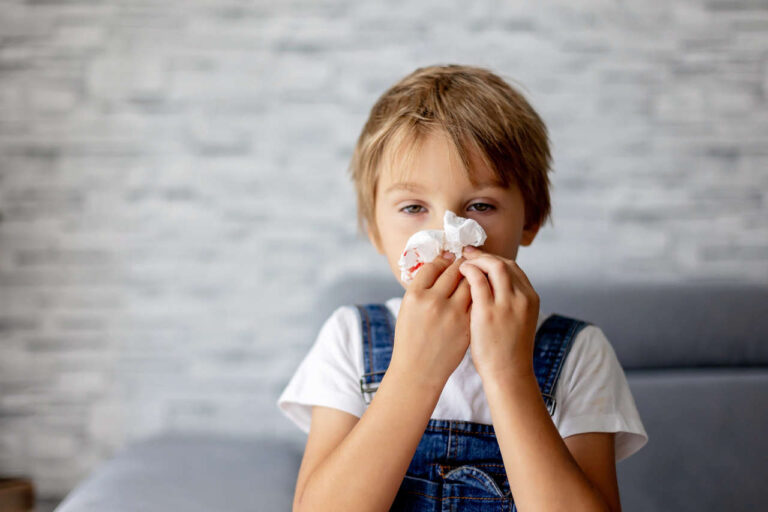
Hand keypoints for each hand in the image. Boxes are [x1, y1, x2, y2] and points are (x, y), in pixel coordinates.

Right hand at [389, 251, 471, 389]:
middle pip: (454, 271)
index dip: (443, 259)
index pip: (433, 266)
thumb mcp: (407, 309)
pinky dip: (481, 292)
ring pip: (470, 283)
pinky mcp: (467, 325)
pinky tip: (480, 292)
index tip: (449, 257)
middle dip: (462, 263)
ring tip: (475, 275)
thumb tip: (441, 265)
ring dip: (474, 276)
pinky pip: (478, 300)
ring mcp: (452, 314)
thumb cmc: (411, 339)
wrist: (419, 370)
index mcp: (415, 295)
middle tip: (466, 260)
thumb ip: (422, 288)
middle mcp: (433, 301)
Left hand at [458, 246, 539, 380]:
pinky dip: (468, 271)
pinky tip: (460, 272)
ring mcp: (506, 303)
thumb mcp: (518, 321)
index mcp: (531, 298)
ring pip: (493, 266)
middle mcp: (522, 297)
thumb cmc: (508, 352)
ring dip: (476, 259)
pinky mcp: (488, 311)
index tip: (481, 258)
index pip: (513, 268)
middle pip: (504, 263)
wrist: (508, 374)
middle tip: (468, 253)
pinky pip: (477, 280)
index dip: (495, 259)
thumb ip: (510, 302)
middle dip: (484, 255)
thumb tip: (492, 286)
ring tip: (461, 261)